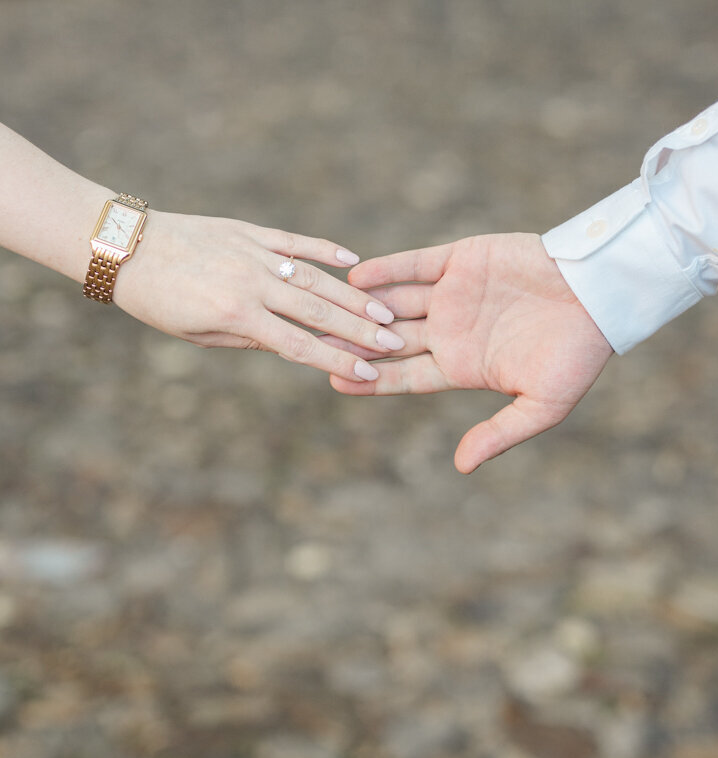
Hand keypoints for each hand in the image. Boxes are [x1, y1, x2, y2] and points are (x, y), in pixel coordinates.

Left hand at [114, 212, 403, 381]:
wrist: (127, 247)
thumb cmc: (159, 302)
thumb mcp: (198, 334)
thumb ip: (248, 338)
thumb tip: (291, 345)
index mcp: (236, 315)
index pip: (298, 345)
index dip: (336, 361)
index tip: (369, 373)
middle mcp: (251, 282)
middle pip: (316, 311)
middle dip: (359, 330)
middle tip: (395, 342)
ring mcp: (253, 252)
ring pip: (313, 277)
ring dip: (352, 296)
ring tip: (384, 311)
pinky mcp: (248, 229)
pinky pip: (293, 239)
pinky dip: (323, 248)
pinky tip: (351, 259)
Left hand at [328, 233, 612, 470]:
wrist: (603, 294)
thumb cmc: (579, 355)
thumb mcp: (542, 406)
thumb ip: (500, 433)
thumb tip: (462, 466)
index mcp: (463, 366)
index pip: (406, 377)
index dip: (371, 380)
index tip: (335, 382)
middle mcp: (450, 331)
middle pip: (389, 340)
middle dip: (353, 344)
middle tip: (312, 348)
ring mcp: (452, 294)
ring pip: (394, 302)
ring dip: (362, 309)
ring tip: (325, 312)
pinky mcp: (460, 259)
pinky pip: (415, 263)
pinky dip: (387, 269)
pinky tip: (356, 276)